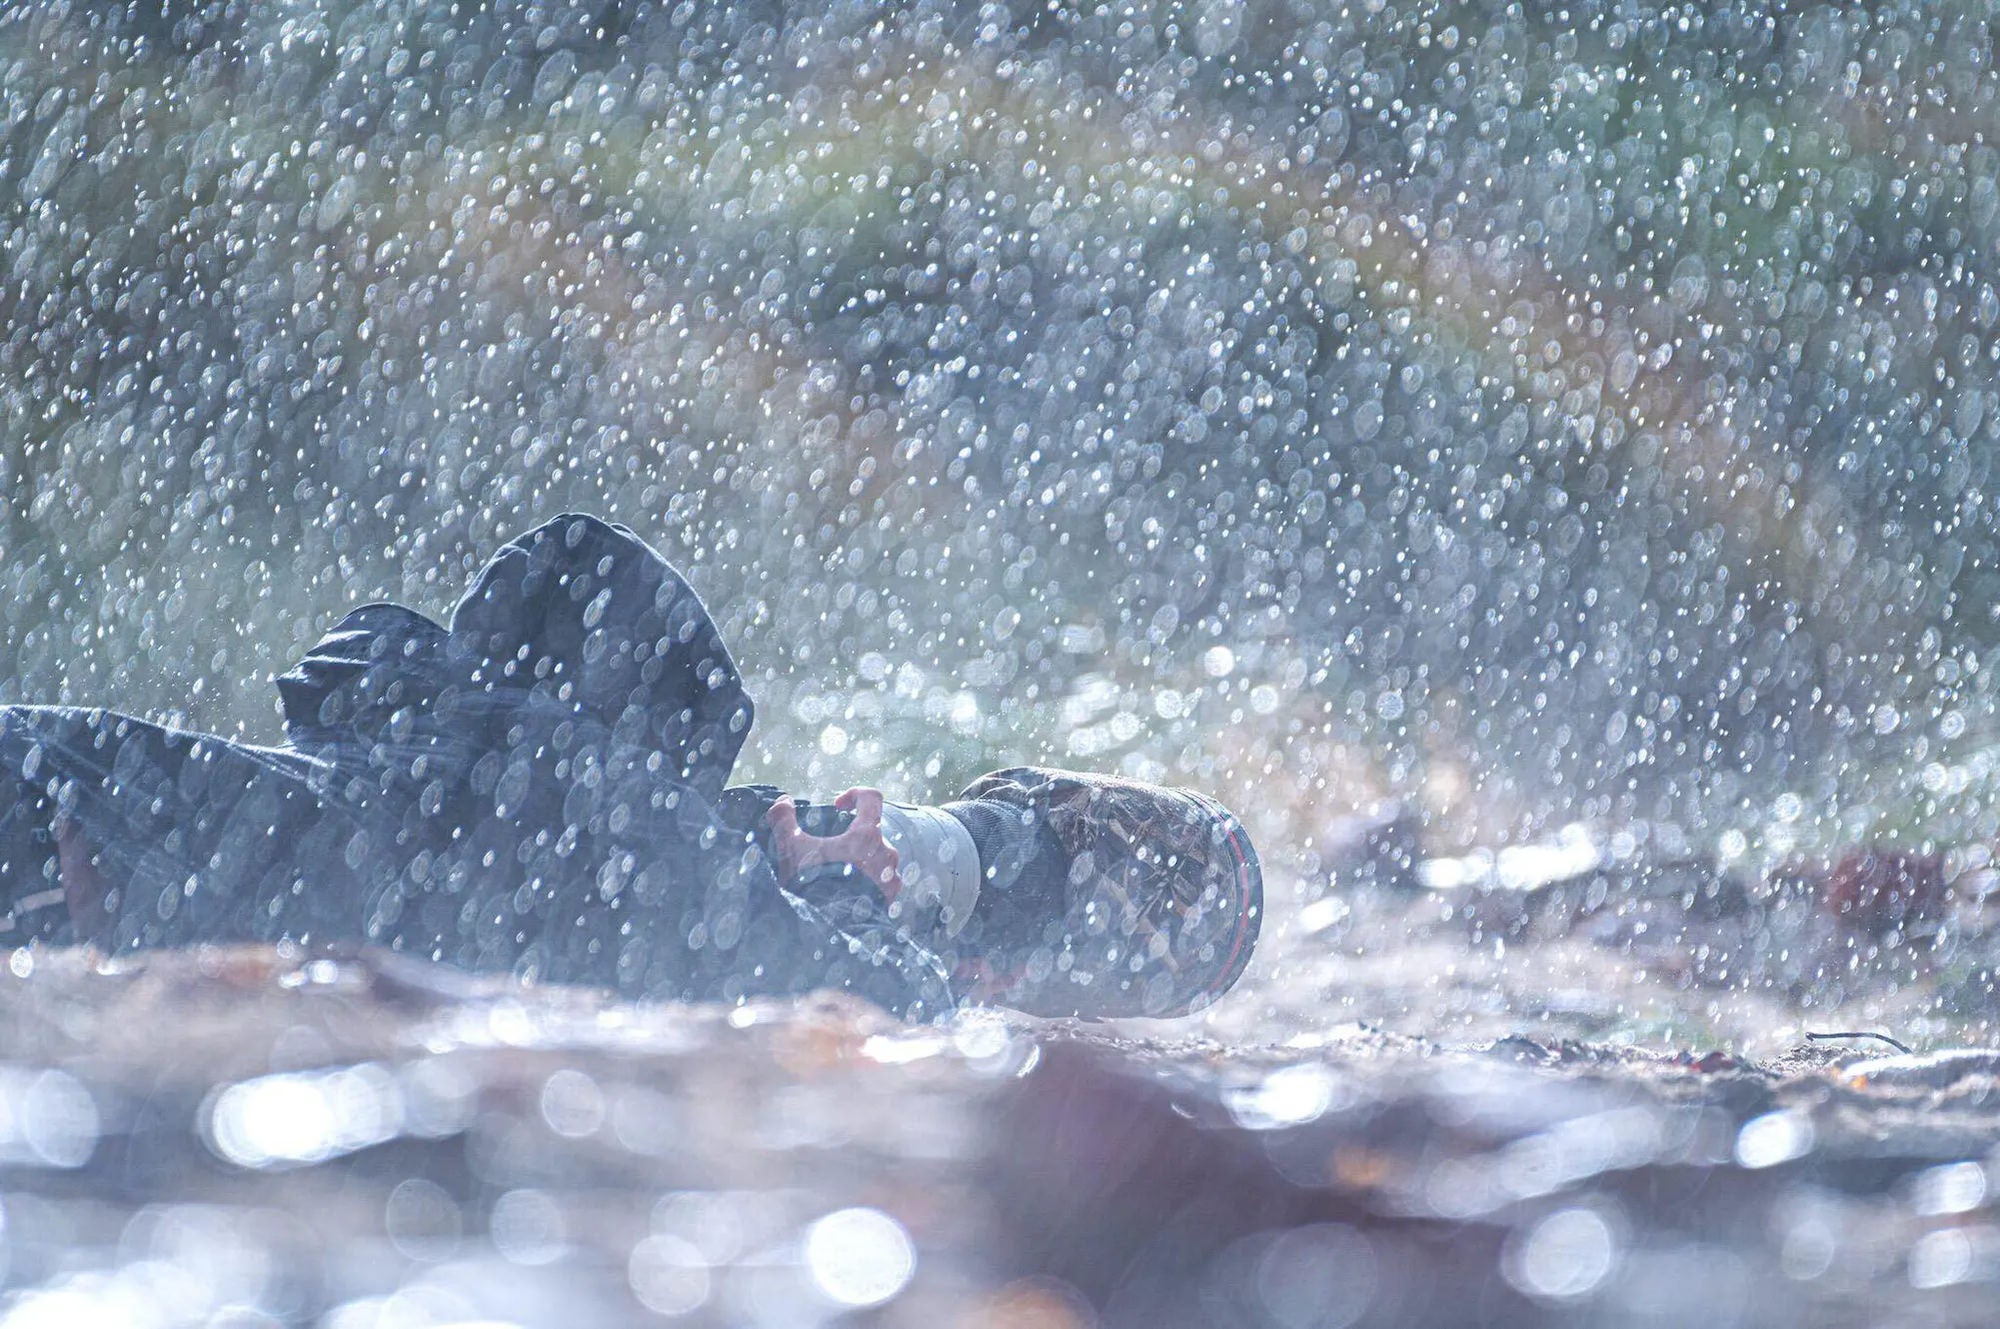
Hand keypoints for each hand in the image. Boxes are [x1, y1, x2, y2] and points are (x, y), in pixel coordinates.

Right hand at [766, 787, 901, 898]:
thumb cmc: (813, 885)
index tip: (837, 808)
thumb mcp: (791, 849)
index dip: (854, 795)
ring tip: (837, 875)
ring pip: (880, 860)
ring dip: (861, 861)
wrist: (828, 929)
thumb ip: (784, 820)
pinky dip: (866, 884)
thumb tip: (782, 803)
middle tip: (830, 851)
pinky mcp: (889, 902)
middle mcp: (886, 855)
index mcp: (867, 835)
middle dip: (853, 837)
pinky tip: (845, 893)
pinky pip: (882, 885)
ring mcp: (890, 880)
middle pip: (874, 832)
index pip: (871, 798)